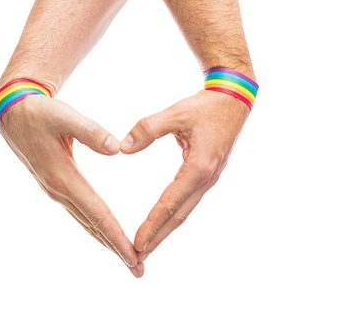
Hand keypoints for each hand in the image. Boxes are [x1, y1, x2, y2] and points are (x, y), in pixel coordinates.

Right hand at [0, 94, 143, 276]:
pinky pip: (81, 214)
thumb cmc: (40, 114)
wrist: (14, 115)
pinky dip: (97, 228)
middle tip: (138, 270)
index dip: (116, 236)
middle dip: (116, 249)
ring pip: (87, 223)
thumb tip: (117, 149)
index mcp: (64, 178)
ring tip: (128, 259)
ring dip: (107, 241)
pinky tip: (106, 233)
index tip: (133, 256)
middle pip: (94, 226)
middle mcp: (60, 191)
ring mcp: (57, 191)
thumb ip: (91, 132)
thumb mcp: (64, 117)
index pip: (97, 214)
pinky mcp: (58, 187)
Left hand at [120, 90, 249, 262]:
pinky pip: (188, 201)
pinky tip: (164, 222)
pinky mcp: (207, 175)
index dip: (152, 225)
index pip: (170, 203)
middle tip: (139, 257)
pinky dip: (174, 216)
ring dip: (166, 230)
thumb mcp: (176, 113)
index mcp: (198, 167)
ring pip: (185, 211)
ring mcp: (208, 179)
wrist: (234, 99)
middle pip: (179, 216)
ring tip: (149, 247)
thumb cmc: (206, 106)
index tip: (137, 243)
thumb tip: (122, 148)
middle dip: (158, 238)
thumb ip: (147, 129)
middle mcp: (205, 179)